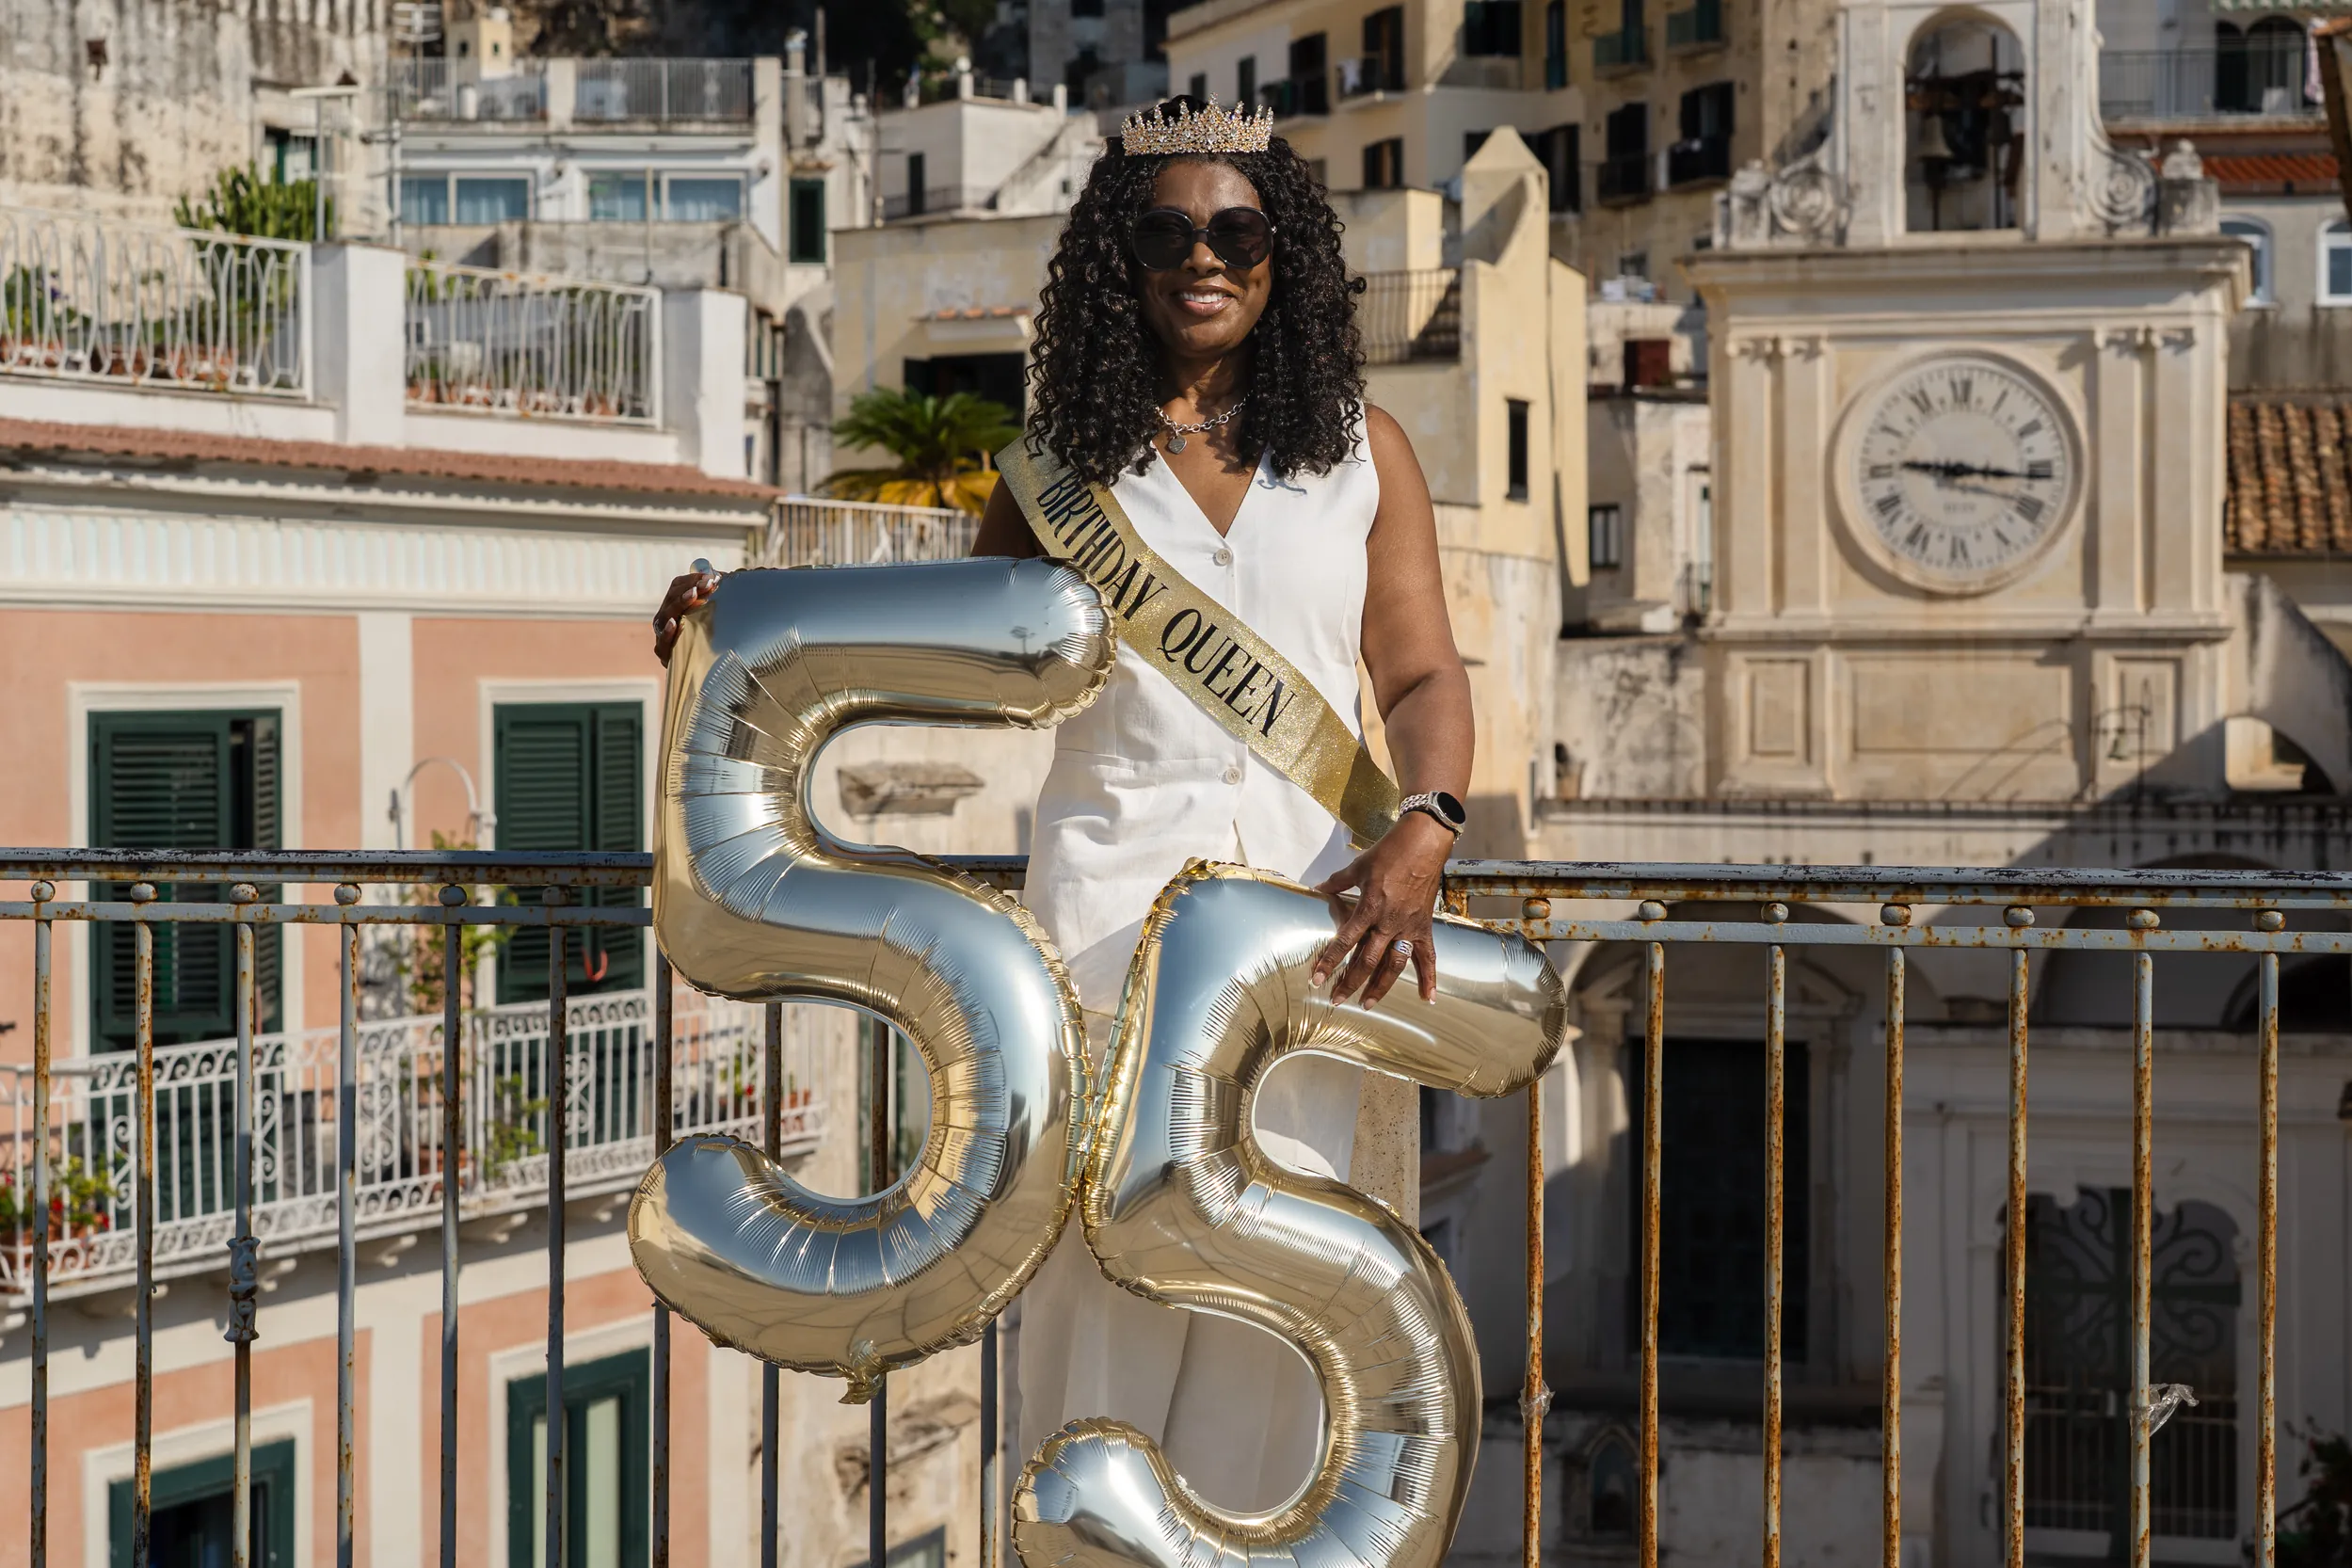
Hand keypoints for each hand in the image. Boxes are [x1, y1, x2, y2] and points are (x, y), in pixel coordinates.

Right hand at [652, 566, 719, 664]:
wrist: (711, 668)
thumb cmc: (714, 636)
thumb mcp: (715, 614)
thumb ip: (713, 596)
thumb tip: (720, 576)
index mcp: (675, 605)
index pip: (677, 586)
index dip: (692, 579)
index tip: (710, 576)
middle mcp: (666, 618)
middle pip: (671, 598)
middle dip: (690, 588)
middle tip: (707, 583)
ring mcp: (663, 635)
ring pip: (665, 616)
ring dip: (680, 603)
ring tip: (693, 595)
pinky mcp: (665, 654)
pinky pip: (662, 643)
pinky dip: (668, 633)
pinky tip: (675, 623)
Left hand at [1309, 811, 1453, 1005]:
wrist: (1424, 843)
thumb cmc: (1390, 851)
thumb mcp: (1358, 866)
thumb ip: (1338, 882)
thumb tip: (1319, 888)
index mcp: (1369, 907)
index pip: (1345, 941)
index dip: (1329, 961)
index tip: (1316, 979)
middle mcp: (1389, 922)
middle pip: (1367, 960)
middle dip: (1350, 982)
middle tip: (1337, 1000)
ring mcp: (1409, 927)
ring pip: (1394, 965)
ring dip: (1381, 987)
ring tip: (1368, 1003)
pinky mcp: (1425, 927)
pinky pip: (1428, 957)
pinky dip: (1429, 978)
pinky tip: (1427, 998)